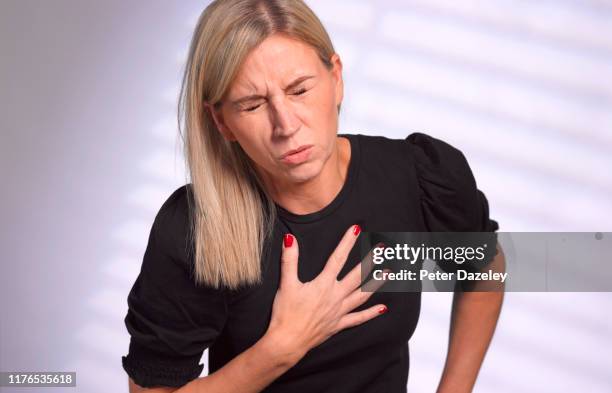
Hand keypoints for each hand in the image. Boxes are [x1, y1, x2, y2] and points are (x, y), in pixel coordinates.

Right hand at [265, 224, 387, 362]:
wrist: (287, 341)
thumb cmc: (285, 313)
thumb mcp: (286, 283)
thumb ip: (289, 260)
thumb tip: (290, 239)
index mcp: (323, 284)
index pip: (338, 258)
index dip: (347, 242)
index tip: (356, 228)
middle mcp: (335, 296)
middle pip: (357, 276)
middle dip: (370, 260)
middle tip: (383, 249)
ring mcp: (339, 311)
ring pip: (362, 295)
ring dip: (376, 283)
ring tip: (388, 273)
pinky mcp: (338, 325)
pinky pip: (358, 318)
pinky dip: (371, 313)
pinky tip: (383, 309)